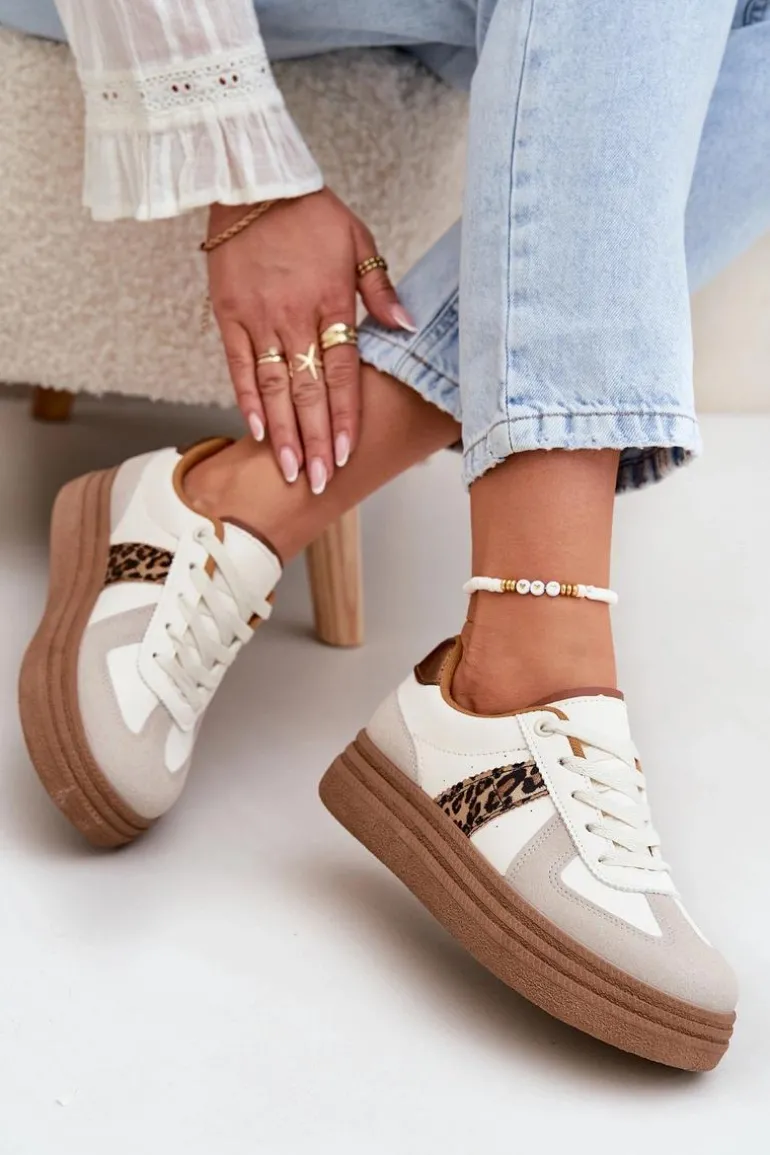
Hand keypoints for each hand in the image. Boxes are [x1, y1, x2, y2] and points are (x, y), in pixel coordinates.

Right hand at [206, 189, 414, 490]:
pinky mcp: (229, 314)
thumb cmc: (311, 212)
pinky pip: (238, 365)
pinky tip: (257, 430)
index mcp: (332, 302)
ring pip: (273, 386)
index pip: (341, 372)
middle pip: (307, 390)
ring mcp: (258, 318)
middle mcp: (294, 316)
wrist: (253, 179)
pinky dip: (247, 399)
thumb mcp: (359, 240)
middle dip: (314, 440)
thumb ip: (381, 290)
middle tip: (320, 481)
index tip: (345, 452)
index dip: (342, 415)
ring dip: (283, 432)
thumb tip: (408, 327)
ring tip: (290, 470)